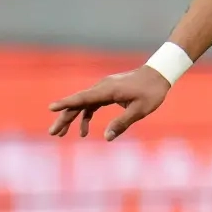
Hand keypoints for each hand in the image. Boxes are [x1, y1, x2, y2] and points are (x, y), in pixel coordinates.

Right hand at [47, 66, 171, 140]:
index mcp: (108, 90)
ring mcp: (104, 89)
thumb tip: (107, 136)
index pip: (82, 98)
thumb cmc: (151, 91)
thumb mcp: (140, 109)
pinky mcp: (109, 92)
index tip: (51, 108)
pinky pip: (92, 104)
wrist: (160, 74)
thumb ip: (123, 122)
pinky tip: (84, 130)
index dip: (66, 103)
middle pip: (78, 103)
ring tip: (62, 134)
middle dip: (64, 118)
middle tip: (53, 133)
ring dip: (72, 118)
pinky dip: (86, 115)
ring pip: (83, 104)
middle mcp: (102, 87)